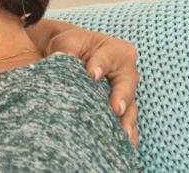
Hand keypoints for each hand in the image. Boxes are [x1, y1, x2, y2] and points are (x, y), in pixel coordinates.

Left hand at [39, 24, 140, 144]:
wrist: (74, 54)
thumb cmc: (74, 46)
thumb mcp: (69, 42)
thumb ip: (66, 50)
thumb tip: (57, 59)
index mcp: (116, 51)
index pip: (109, 57)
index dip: (101, 65)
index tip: (92, 74)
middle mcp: (126, 72)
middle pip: (126, 85)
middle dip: (121, 97)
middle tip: (116, 109)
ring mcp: (126, 93)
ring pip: (130, 107)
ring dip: (127, 122)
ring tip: (124, 135)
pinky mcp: (122, 109)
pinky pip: (127, 123)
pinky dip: (127, 134)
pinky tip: (126, 147)